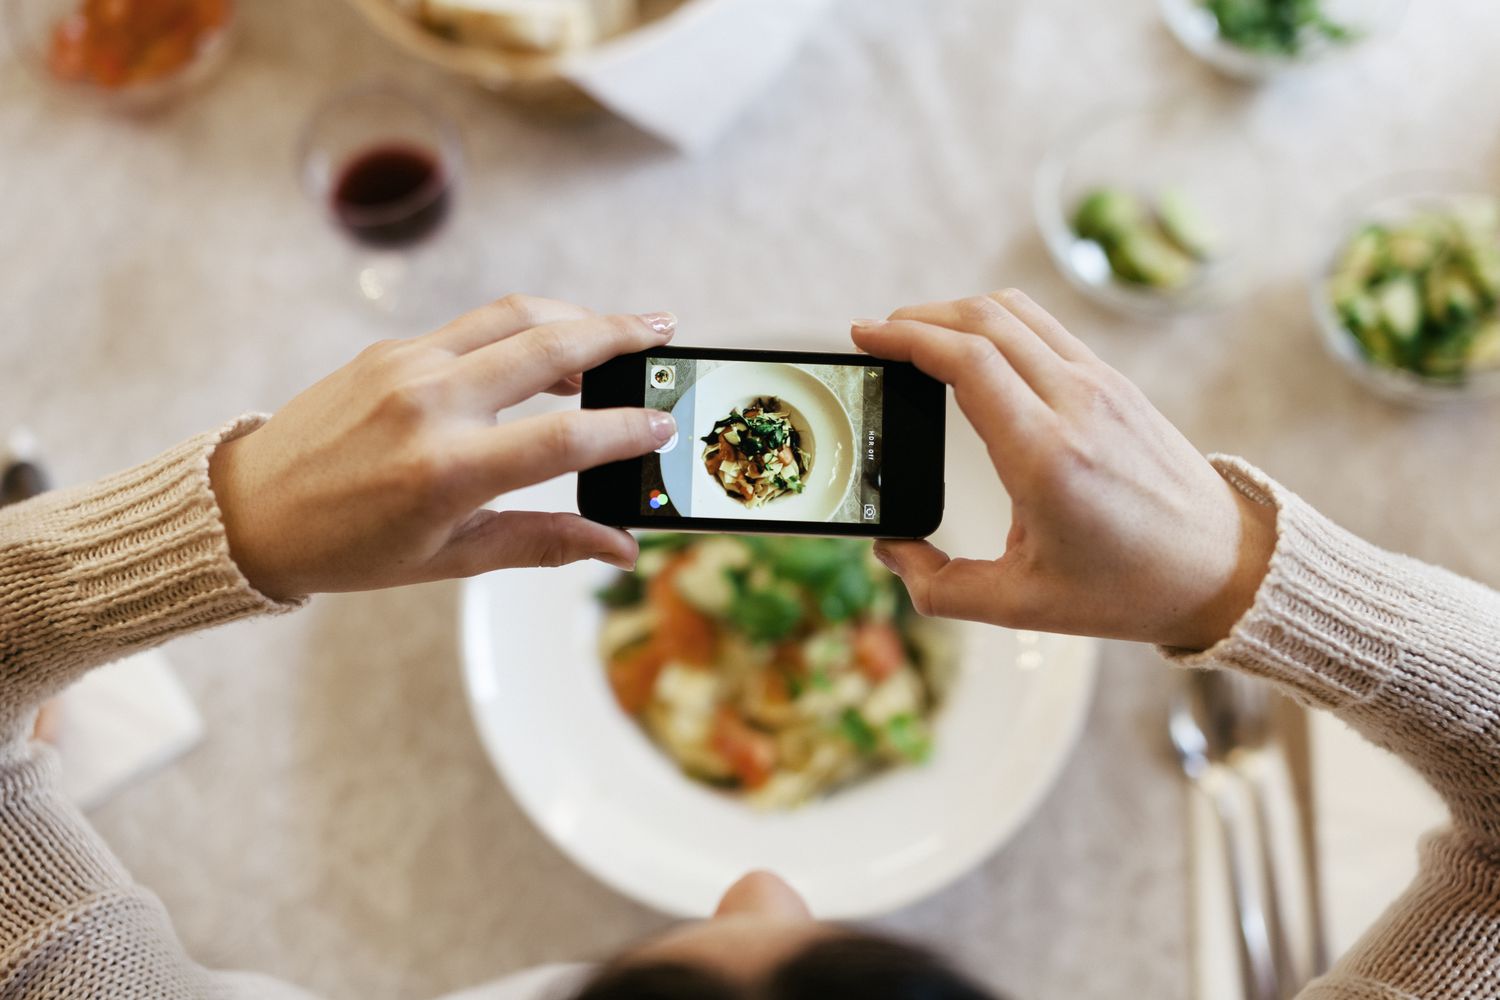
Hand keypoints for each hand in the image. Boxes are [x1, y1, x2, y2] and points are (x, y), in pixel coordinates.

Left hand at [209, 295, 677, 599]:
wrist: (249, 509)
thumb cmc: (350, 548)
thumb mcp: (451, 558)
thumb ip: (544, 543)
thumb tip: (622, 548)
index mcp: (447, 471)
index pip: (564, 438)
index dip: (625, 430)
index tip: (665, 425)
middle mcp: (430, 405)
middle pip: (551, 347)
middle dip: (620, 334)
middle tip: (666, 331)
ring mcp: (407, 367)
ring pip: (515, 316)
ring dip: (577, 316)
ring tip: (619, 331)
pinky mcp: (391, 349)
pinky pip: (474, 325)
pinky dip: (523, 329)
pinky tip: (548, 351)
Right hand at [852, 290, 1275, 649]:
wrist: (1226, 568)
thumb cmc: (1128, 589)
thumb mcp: (1021, 605)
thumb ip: (940, 587)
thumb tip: (891, 551)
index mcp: (1047, 456)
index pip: (967, 360)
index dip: (906, 338)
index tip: (864, 337)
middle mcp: (1076, 405)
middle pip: (984, 319)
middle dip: (918, 318)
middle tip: (877, 336)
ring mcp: (1102, 385)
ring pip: (1016, 311)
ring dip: (957, 312)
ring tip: (918, 336)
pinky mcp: (1115, 383)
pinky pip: (1045, 328)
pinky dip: (996, 322)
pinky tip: (974, 349)